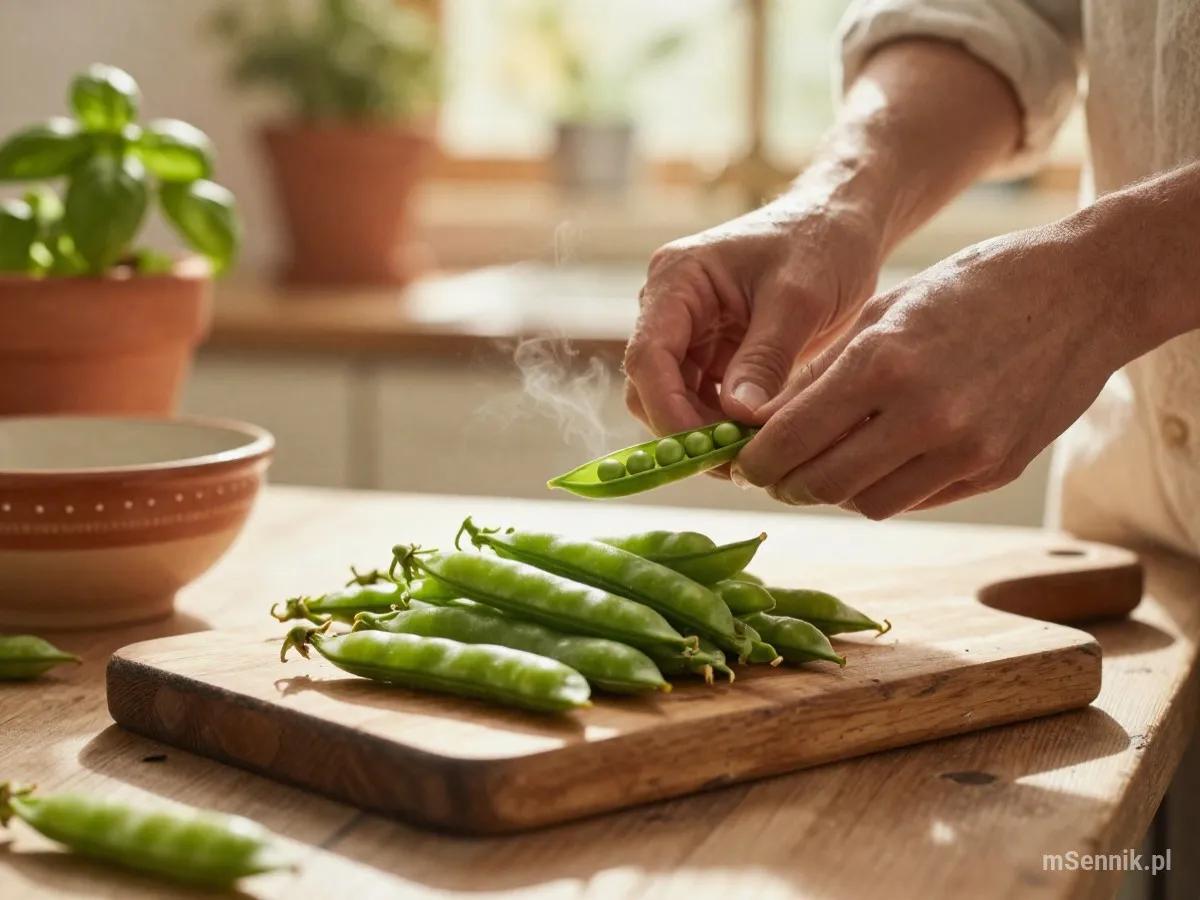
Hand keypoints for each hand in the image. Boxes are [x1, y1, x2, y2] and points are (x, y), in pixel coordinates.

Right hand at [623, 195, 883, 451]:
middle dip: (685, 429)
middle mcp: (670, 308)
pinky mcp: (712, 354)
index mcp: (676, 280)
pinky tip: (757, 441)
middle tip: (735, 463)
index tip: (704, 449)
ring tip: (753, 456)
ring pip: (674, 401)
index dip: (668, 410)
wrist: (843, 224)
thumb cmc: (822, 242)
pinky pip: (703, 401)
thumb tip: (738, 417)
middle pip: (652, 386)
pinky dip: (723, 426)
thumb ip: (765, 358)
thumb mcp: (799, 298)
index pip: (648, 357)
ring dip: (705, 433)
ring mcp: (689, 332)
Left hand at [731, 225, 1127, 517]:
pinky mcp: (995, 470)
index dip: (754, 461)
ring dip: (836, 491)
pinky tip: (880, 462)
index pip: (790, 438)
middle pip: (821, 483)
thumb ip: (823, 371)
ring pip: (867, 503)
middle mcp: (923, 414)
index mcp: (882, 362)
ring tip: (828, 465)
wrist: (1084, 292)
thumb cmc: (972, 288)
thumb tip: (763, 421)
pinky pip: (916, 500)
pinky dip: (886, 489)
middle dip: (786, 484)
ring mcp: (965, 449)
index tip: (742, 462)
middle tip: (775, 474)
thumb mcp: (885, 312)